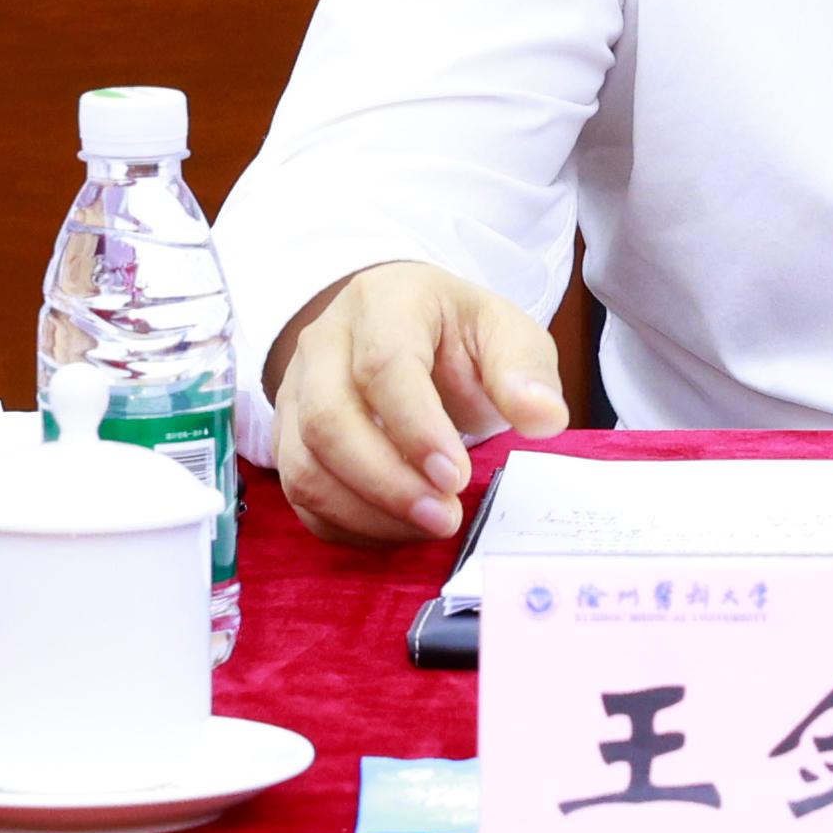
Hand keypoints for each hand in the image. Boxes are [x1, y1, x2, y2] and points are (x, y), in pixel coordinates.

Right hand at [270, 261, 567, 546]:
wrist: (408, 333)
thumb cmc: (456, 335)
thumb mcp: (505, 333)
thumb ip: (525, 371)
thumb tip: (544, 418)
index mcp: (383, 302)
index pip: (384, 366)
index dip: (416, 429)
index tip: (457, 477)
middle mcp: (325, 342)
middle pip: (329, 421)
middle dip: (387, 482)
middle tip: (444, 517)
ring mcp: (297, 391)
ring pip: (304, 464)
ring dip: (364, 511)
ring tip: (427, 527)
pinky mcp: (288, 436)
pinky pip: (299, 494)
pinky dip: (345, 525)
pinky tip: (397, 530)